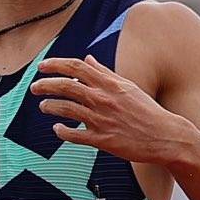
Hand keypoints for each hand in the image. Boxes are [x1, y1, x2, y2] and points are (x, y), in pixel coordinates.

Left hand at [29, 55, 193, 165]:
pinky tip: (57, 129)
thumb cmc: (147, 111)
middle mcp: (103, 99)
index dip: (55, 65)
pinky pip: (74, 135)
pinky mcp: (102, 140)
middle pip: (66, 87)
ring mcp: (101, 120)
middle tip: (35, 87)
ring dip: (51, 106)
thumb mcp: (128, 86)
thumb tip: (88, 59)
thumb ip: (105, 73)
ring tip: (44, 106)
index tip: (42, 66)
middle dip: (46, 85)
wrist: (164, 136)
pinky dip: (62, 131)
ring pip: (67, 109)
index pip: (76, 68)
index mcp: (110, 84)